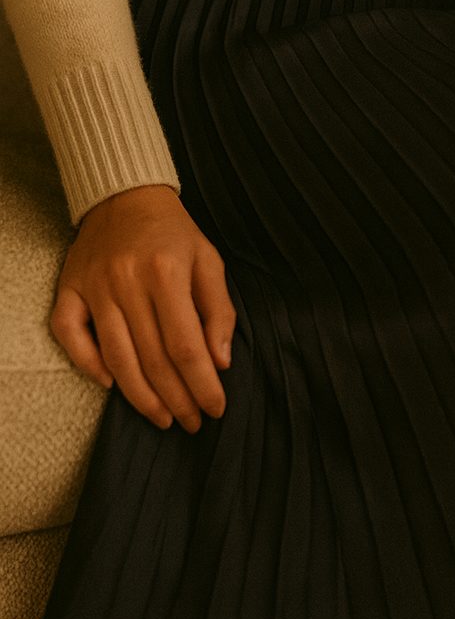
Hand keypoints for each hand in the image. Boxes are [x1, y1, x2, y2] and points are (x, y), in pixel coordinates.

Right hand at [49, 184, 235, 433]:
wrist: (125, 195)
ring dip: (140, 397)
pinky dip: (87, 364)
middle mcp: (127, 282)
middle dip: (176, 399)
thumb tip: (221, 362)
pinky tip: (111, 385)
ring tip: (162, 419)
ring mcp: (94, 287)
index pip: (186, 346)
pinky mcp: (69, 289)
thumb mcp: (208, 260)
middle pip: (152, 359)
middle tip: (192, 423)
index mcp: (167, 273)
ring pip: (115, 357)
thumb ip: (218, 311)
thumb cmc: (174, 233)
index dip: (202, 384)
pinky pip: (69, 336)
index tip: (216, 409)